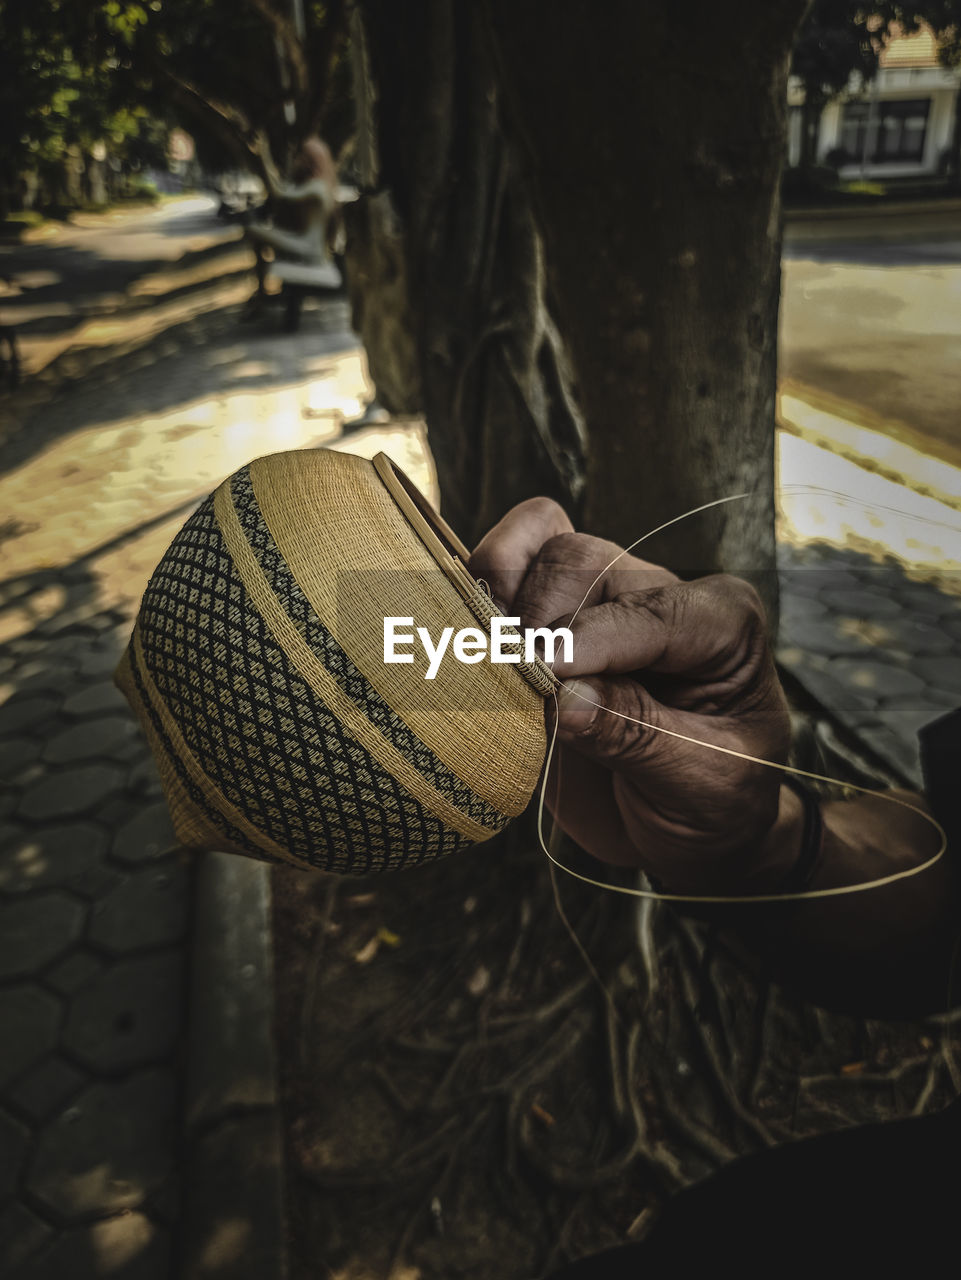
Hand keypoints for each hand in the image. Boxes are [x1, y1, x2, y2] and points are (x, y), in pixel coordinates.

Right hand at [471, 499, 799, 893]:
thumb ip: (634, 736)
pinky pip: (515, 558)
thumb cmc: (708, 803)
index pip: (653, 611)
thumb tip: (566, 698)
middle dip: (543, 623)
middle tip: (523, 688)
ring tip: (495, 659)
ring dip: (505, 599)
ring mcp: (604, 600)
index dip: (595, 639)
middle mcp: (663, 595)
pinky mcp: (554, 615)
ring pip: (543, 550)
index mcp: (723, 624)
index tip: (550, 674)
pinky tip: (476, 634)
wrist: (681, 827)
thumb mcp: (695, 785)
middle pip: (584, 563)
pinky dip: (484, 584)